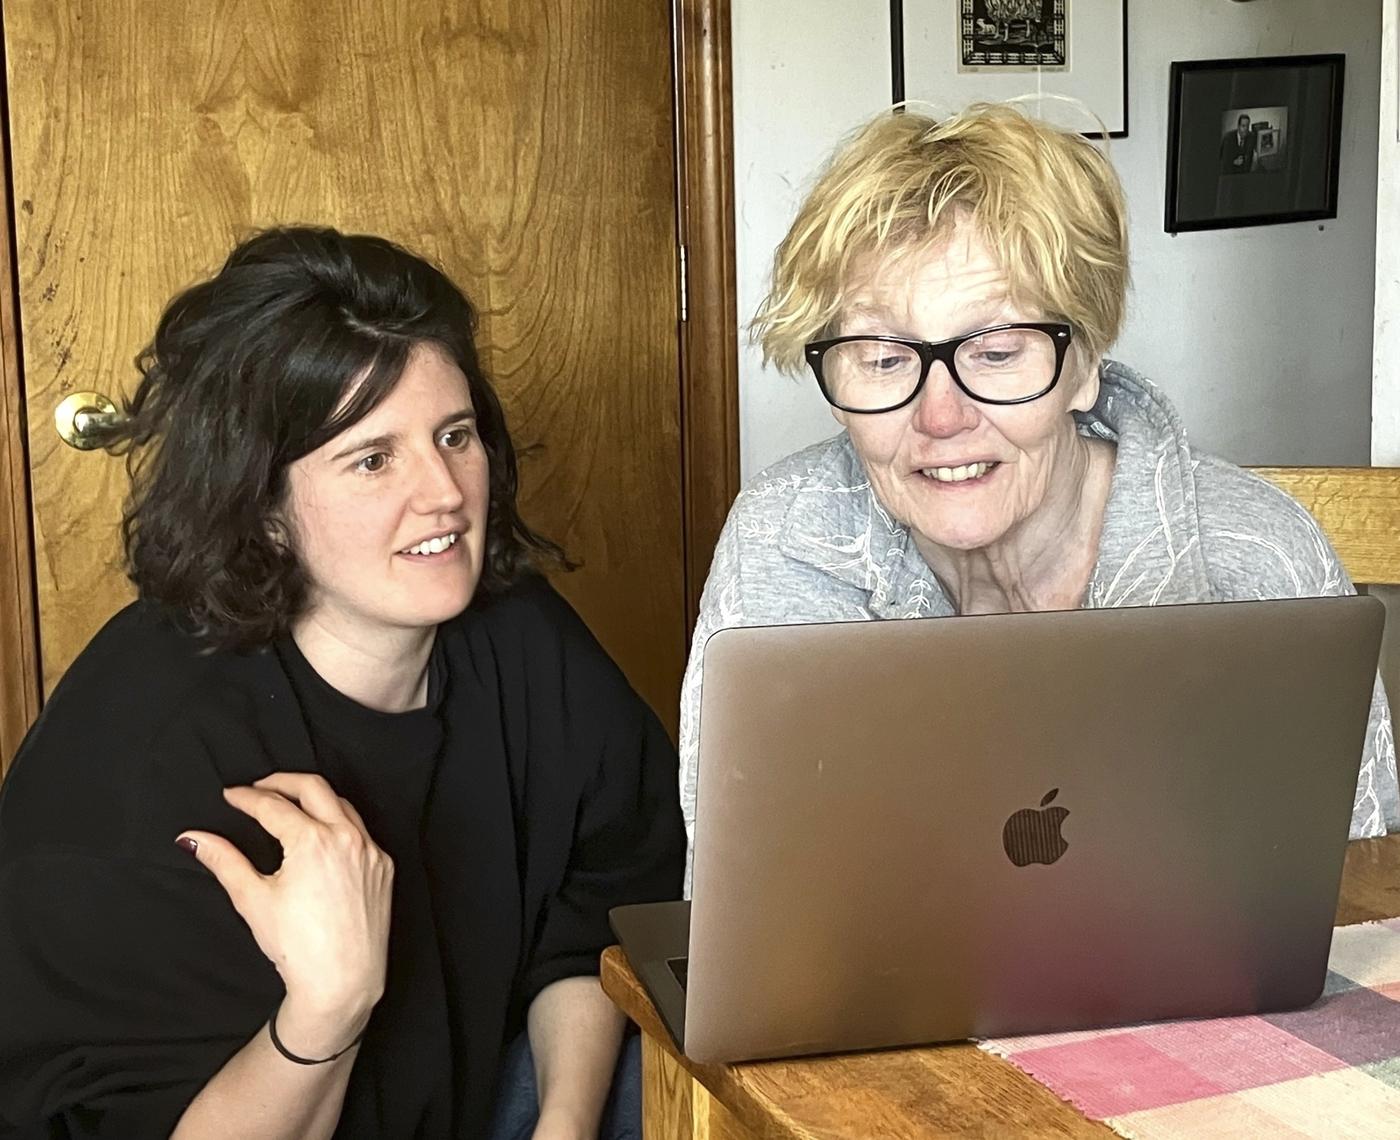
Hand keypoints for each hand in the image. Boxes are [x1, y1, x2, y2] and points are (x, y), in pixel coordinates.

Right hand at [178, 772, 393, 1053]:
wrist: (342, 981)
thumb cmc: (297, 946)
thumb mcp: (252, 899)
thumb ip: (223, 860)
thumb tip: (192, 837)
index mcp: (313, 841)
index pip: (273, 805)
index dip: (247, 797)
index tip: (231, 795)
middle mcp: (347, 837)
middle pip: (313, 787)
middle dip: (282, 781)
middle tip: (258, 787)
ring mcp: (370, 850)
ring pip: (341, 805)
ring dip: (313, 799)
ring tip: (288, 805)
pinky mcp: (384, 866)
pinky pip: (360, 832)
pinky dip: (338, 824)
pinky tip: (320, 836)